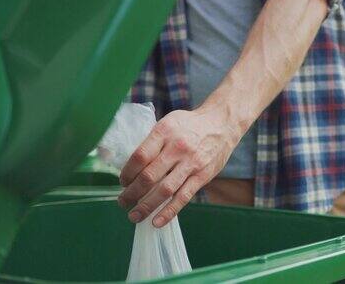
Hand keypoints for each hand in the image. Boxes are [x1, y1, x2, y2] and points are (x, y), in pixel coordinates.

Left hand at [118, 108, 241, 226]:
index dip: (127, 173)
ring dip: (146, 206)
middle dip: (131, 193)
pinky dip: (169, 211)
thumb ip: (152, 143)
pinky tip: (157, 222)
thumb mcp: (168, 123)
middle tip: (122, 202)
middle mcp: (177, 147)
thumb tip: (132, 168)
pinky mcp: (202, 176)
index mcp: (164, 132)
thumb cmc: (190, 125)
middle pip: (149, 176)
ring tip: (134, 216)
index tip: (123, 181)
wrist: (222, 123)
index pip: (140, 157)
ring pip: (164, 190)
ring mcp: (191, 163)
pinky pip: (183, 197)